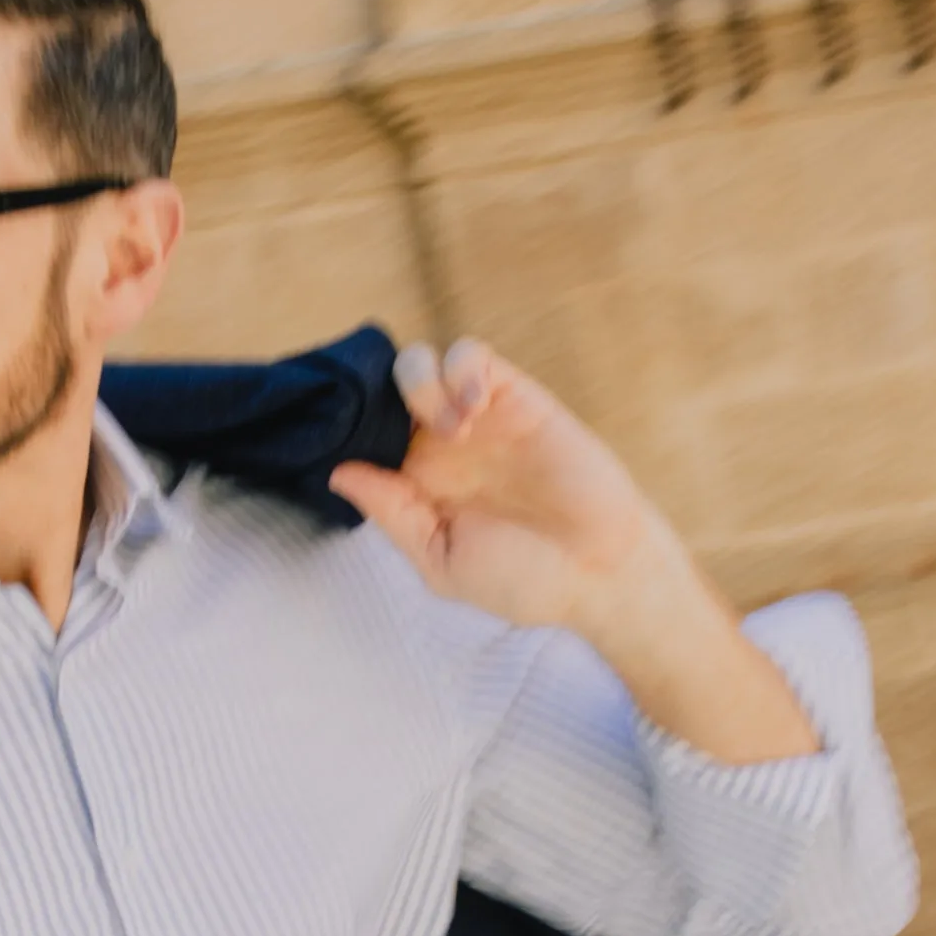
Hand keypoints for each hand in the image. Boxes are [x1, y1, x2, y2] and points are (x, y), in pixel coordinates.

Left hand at [327, 338, 661, 641]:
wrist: (598, 572)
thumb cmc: (523, 578)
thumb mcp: (441, 559)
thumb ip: (392, 513)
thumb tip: (336, 472)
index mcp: (412, 485)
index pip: (360, 438)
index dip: (343, 431)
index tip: (341, 443)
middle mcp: (437, 447)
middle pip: (378, 393)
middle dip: (373, 400)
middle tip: (404, 440)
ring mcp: (476, 418)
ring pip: (419, 364)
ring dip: (420, 385)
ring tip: (455, 429)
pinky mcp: (516, 397)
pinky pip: (472, 356)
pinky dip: (461, 368)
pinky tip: (472, 408)